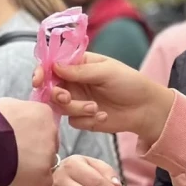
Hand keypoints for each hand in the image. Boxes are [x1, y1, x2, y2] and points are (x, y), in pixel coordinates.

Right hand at [0, 99, 58, 185]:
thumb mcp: (6, 107)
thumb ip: (19, 115)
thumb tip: (17, 122)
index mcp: (43, 113)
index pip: (44, 126)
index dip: (30, 135)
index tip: (18, 140)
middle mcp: (51, 132)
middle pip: (48, 144)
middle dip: (35, 150)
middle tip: (15, 155)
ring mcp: (49, 155)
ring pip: (46, 163)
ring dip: (33, 166)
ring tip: (12, 167)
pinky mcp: (43, 176)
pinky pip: (42, 182)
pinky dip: (31, 183)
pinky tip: (15, 179)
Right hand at [34, 54, 174, 146]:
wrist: (146, 109)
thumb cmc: (130, 83)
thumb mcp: (106, 72)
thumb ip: (80, 71)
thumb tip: (54, 66)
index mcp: (80, 64)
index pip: (53, 65)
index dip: (42, 71)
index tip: (39, 80)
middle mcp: (75, 82)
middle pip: (51, 87)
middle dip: (56, 94)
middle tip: (67, 97)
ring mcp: (78, 100)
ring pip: (60, 106)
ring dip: (76, 108)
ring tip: (95, 108)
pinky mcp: (83, 117)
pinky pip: (73, 121)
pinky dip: (86, 119)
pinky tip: (103, 115)